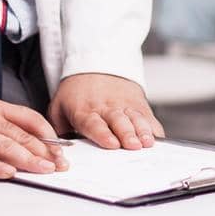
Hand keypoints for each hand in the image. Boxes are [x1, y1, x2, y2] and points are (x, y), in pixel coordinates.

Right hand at [0, 99, 66, 178]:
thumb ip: (8, 128)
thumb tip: (41, 147)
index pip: (29, 118)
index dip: (48, 136)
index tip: (63, 151)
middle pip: (19, 134)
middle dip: (43, 151)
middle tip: (60, 166)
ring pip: (2, 144)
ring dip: (25, 158)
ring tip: (42, 170)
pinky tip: (8, 173)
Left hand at [49, 72, 163, 150]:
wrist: (95, 62)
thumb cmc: (76, 91)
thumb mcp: (58, 107)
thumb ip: (58, 130)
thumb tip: (58, 153)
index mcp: (85, 110)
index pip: (94, 123)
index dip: (103, 134)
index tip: (111, 144)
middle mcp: (106, 107)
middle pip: (118, 121)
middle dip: (127, 134)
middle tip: (132, 145)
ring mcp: (124, 104)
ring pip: (135, 118)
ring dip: (142, 131)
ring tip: (147, 142)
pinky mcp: (137, 103)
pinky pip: (147, 116)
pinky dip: (153, 127)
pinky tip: (156, 138)